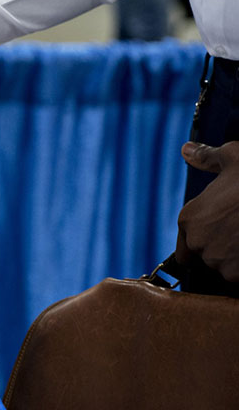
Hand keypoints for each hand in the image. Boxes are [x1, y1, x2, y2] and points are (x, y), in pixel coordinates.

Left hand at [176, 141, 238, 282]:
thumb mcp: (232, 156)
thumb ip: (206, 157)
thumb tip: (186, 149)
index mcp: (188, 218)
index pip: (185, 249)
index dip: (205, 244)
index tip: (223, 235)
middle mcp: (197, 242)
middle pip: (208, 259)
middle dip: (225, 251)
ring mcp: (218, 262)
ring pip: (228, 270)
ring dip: (238, 261)